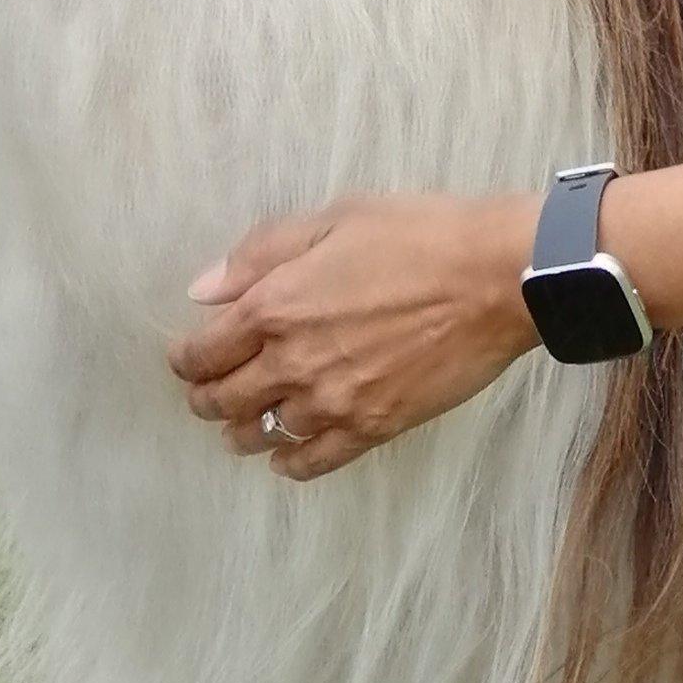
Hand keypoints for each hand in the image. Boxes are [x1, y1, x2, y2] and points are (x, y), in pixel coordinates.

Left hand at [167, 195, 542, 479]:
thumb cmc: (418, 234)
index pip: (203, 352)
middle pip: (223, 401)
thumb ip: (261, 253)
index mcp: (274, 306)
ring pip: (262, 436)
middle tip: (207, 395)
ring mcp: (332, 401)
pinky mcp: (372, 427)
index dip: (186, 359)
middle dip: (206, 398)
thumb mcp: (335, 219)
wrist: (496, 278)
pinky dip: (289, 463)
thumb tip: (203, 290)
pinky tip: (286, 456)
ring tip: (243, 427)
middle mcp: (292, 362)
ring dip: (243, 432)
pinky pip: (312, 462)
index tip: (188, 358)